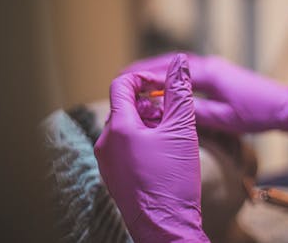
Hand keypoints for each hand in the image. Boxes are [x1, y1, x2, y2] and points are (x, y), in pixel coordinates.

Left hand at [95, 54, 209, 242]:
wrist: (166, 227)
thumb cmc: (174, 179)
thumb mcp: (182, 129)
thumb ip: (179, 91)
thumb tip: (178, 62)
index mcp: (118, 127)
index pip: (121, 84)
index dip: (144, 78)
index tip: (165, 85)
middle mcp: (106, 142)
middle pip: (125, 106)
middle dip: (151, 103)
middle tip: (175, 114)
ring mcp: (107, 161)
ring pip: (126, 127)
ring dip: (149, 122)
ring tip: (172, 136)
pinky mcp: (114, 175)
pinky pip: (125, 146)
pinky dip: (143, 140)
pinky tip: (163, 153)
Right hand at [123, 52, 287, 135]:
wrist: (284, 106)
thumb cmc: (256, 114)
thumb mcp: (224, 119)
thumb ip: (194, 113)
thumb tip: (167, 108)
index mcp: (208, 74)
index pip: (169, 74)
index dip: (146, 78)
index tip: (126, 80)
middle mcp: (209, 65)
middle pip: (171, 62)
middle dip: (147, 68)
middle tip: (124, 74)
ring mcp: (215, 66)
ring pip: (179, 65)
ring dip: (158, 68)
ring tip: (138, 76)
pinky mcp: (219, 72)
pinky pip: (189, 69)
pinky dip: (172, 73)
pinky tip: (165, 82)